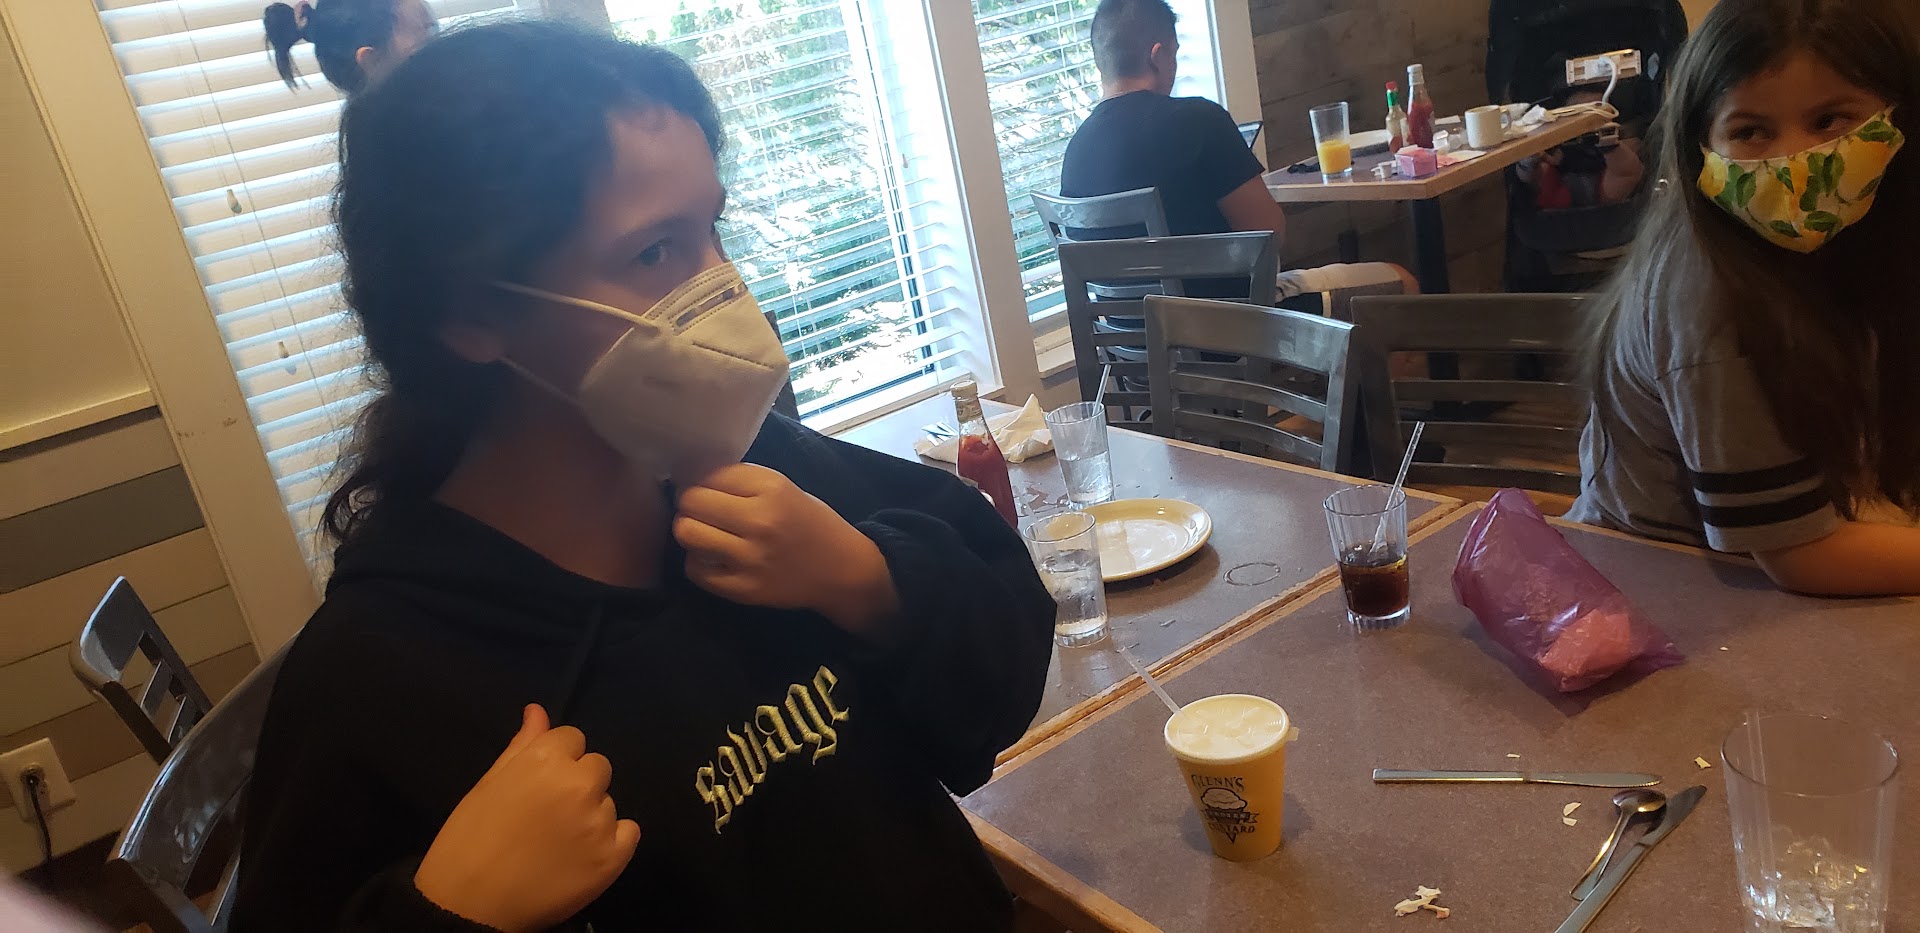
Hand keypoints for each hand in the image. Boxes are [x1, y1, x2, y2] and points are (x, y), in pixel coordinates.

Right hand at [414, 705, 639, 931]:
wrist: (469, 907)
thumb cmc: (468, 842)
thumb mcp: (488, 785)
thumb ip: (521, 746)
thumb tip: (539, 710)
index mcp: (545, 760)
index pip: (572, 739)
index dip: (555, 762)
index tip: (537, 787)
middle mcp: (580, 784)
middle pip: (597, 768)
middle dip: (577, 784)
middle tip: (547, 816)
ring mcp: (600, 821)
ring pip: (607, 802)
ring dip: (590, 815)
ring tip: (555, 843)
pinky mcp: (614, 857)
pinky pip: (628, 833)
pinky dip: (611, 842)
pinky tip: (580, 856)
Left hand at [674, 463, 899, 635]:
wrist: (841, 570)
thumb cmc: (809, 522)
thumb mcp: (782, 487)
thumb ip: (739, 478)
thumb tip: (688, 473)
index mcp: (772, 489)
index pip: (709, 474)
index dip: (699, 478)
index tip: (703, 485)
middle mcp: (759, 522)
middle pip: (691, 502)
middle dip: (689, 502)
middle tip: (700, 509)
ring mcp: (750, 559)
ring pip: (687, 534)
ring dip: (689, 529)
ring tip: (705, 531)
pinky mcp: (743, 589)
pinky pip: (694, 569)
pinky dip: (697, 561)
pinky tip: (713, 557)